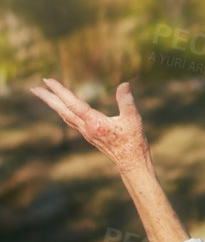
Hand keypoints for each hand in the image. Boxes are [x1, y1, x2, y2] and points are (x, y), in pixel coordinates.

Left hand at [29, 78, 152, 177]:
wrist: (130, 161)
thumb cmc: (133, 140)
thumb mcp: (133, 119)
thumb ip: (126, 101)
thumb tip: (123, 84)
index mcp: (94, 123)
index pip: (73, 104)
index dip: (60, 91)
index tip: (48, 80)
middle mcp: (86, 128)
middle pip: (62, 111)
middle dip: (48, 99)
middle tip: (34, 88)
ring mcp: (86, 132)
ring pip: (65, 115)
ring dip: (53, 104)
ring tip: (43, 94)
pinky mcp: (88, 134)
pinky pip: (70, 120)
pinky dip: (62, 110)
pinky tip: (61, 107)